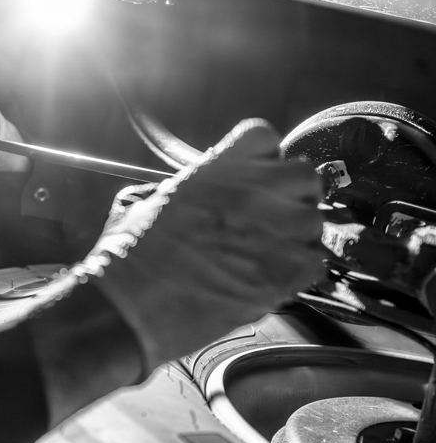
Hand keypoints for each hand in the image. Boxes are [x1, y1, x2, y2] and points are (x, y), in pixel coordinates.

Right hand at [93, 120, 325, 369]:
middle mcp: (250, 192)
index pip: (263, 136)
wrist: (131, 306)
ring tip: (266, 254)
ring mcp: (272, 231)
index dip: (261, 157)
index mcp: (214, 170)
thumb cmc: (128, 258)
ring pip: (313, 221)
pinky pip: (316, 261)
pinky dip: (299, 271)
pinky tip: (271, 278)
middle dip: (290, 194)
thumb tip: (193, 195)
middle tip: (268, 217)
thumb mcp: (141, 202)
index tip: (252, 175)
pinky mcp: (284, 273)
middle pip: (303, 175)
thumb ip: (181, 190)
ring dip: (295, 236)